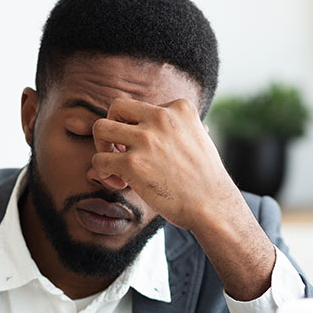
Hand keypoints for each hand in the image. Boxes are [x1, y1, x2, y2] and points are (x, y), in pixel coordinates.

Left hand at [89, 97, 275, 300]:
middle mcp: (161, 117)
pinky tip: (121, 184)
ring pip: (100, 128)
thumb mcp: (197, 139)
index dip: (137, 127)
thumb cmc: (205, 179)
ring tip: (115, 166)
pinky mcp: (132, 163)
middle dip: (113, 128)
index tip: (146, 150)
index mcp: (179, 107)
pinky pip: (99, 160)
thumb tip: (152, 133)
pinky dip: (103, 173)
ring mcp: (145, 139)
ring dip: (102, 148)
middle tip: (120, 150)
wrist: (213, 206)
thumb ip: (177, 129)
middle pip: (116, 107)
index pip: (141, 107)